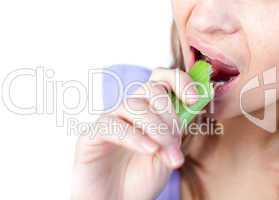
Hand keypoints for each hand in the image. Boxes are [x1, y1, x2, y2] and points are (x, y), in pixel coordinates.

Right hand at [71, 68, 197, 199]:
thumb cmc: (142, 178)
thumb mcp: (168, 154)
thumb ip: (178, 130)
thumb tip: (197, 105)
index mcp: (149, 111)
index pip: (162, 79)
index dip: (180, 81)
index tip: (195, 99)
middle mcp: (129, 111)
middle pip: (151, 89)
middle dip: (170, 116)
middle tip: (176, 143)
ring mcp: (110, 120)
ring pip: (134, 105)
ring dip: (156, 128)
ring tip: (166, 154)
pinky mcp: (93, 135)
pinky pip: (112, 125)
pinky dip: (135, 137)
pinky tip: (149, 150)